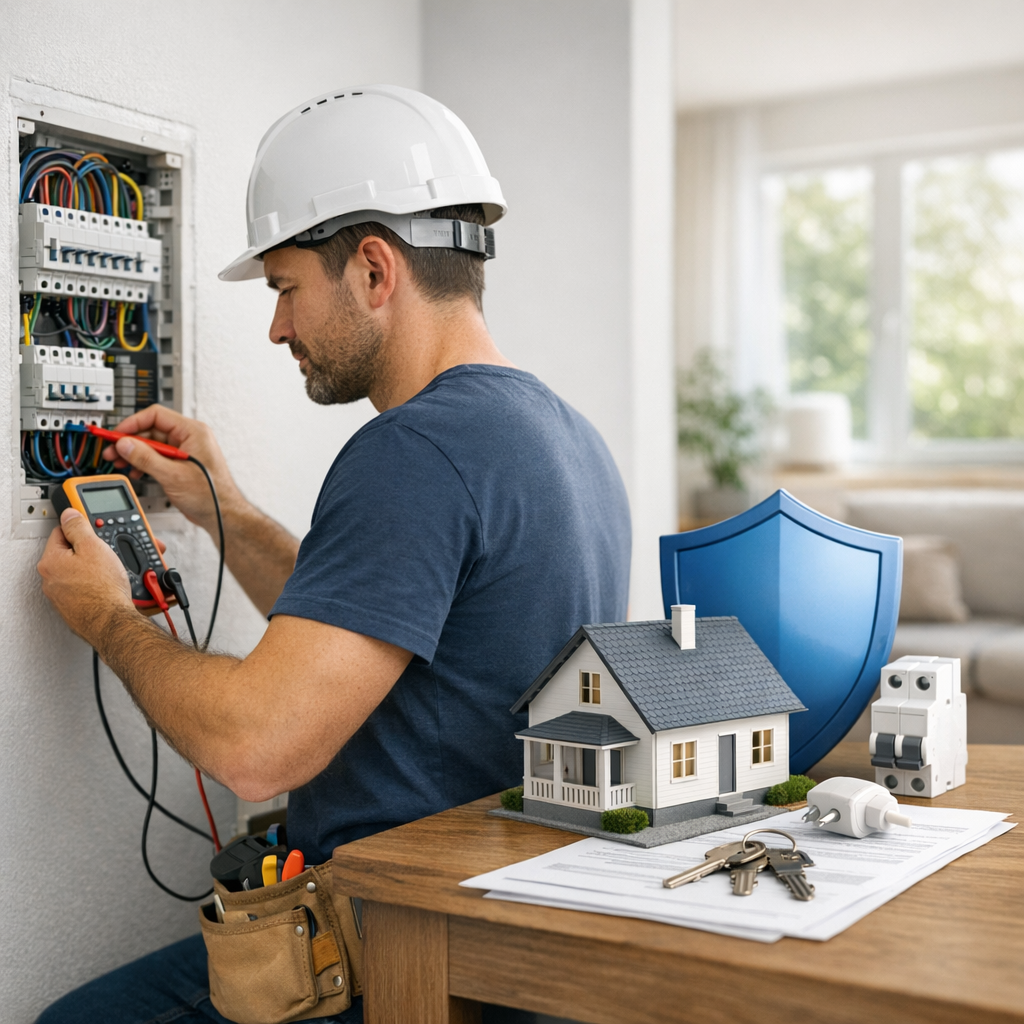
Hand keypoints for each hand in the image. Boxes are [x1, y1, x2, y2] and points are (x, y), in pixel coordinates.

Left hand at [38, 509, 135, 641]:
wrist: (113, 623)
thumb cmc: (103, 591)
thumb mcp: (94, 547)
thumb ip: (79, 527)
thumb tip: (69, 515)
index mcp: (50, 561)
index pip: (62, 532)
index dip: (83, 527)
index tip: (93, 527)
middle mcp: (52, 579)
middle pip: (75, 552)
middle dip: (97, 549)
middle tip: (113, 550)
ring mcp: (64, 595)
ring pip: (85, 571)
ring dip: (103, 567)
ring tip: (120, 570)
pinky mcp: (77, 606)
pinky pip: (90, 587)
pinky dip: (103, 584)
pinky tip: (116, 585)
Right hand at [103, 405, 243, 533]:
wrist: (221, 515)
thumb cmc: (210, 495)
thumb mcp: (173, 475)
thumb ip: (146, 458)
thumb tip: (125, 444)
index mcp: (193, 432)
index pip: (156, 416)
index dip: (133, 423)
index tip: (116, 434)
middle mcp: (189, 438)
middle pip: (151, 430)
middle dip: (129, 441)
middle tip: (112, 451)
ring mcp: (184, 451)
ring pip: (151, 445)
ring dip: (133, 453)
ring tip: (119, 462)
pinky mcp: (179, 464)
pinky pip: (156, 457)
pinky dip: (143, 462)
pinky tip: (134, 471)